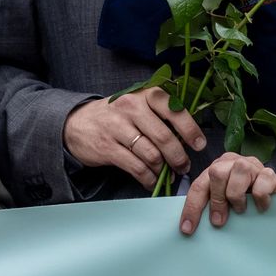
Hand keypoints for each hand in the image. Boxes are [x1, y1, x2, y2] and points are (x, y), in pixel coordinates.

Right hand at [64, 88, 204, 189]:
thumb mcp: (136, 104)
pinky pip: (136, 167)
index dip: (190, 128)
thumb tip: (188, 138)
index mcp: (142, 94)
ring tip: (166, 174)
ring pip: (152, 155)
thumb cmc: (115, 116)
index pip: (172, 108)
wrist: (76, 123)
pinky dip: (148, 178)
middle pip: (164, 137)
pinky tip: (151, 180)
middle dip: (179, 157)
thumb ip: (160, 115)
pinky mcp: (107, 147)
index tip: (199, 144)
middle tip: (184, 166)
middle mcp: (130, 107)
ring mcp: (117, 127)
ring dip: (163, 170)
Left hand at [178, 153, 275, 234]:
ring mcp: (251, 165)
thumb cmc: (245, 199)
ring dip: (237, 195)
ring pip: (239, 171)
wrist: (273, 194)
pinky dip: (260, 198)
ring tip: (240, 210)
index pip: (198, 186)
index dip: (192, 208)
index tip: (187, 229)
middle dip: (216, 200)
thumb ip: (212, 205)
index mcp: (216, 168)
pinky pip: (263, 182)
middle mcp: (231, 162)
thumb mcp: (225, 200)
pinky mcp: (270, 173)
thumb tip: (193, 228)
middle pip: (216, 172)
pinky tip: (261, 207)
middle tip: (219, 221)